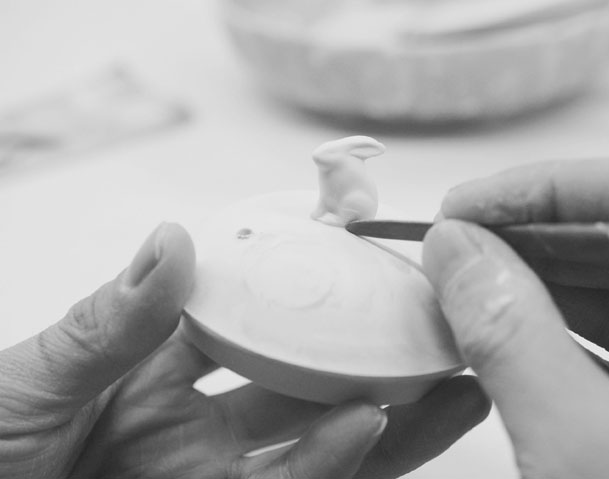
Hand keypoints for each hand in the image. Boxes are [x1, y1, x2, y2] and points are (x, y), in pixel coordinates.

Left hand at [0, 223, 488, 478]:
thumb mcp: (29, 379)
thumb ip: (108, 323)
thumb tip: (172, 241)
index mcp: (150, 365)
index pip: (244, 312)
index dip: (298, 282)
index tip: (353, 250)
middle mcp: (191, 418)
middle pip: (296, 375)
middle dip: (363, 347)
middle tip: (421, 317)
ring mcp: (206, 472)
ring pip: (312, 437)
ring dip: (378, 404)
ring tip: (437, 372)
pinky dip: (333, 459)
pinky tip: (372, 426)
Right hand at [423, 157, 608, 477]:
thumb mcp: (586, 449)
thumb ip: (513, 339)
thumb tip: (454, 250)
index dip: (556, 188)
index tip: (468, 206)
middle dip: (543, 238)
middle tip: (459, 244)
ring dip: (550, 284)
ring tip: (473, 284)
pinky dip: (572, 333)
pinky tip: (512, 329)